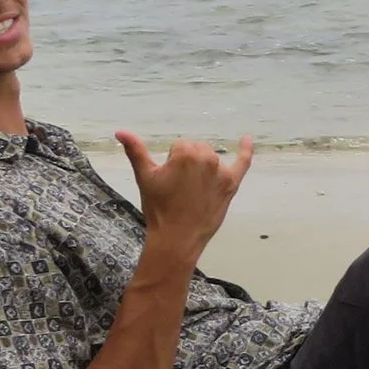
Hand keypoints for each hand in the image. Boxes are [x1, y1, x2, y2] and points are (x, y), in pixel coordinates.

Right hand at [113, 131, 253, 261]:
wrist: (177, 237)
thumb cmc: (158, 207)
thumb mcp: (144, 177)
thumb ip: (135, 151)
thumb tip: (120, 131)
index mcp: (185, 153)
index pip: (179, 146)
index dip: (171, 162)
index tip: (169, 181)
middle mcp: (206, 158)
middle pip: (195, 149)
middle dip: (186, 163)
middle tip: (179, 187)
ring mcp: (221, 171)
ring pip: (211, 157)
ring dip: (203, 166)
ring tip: (193, 189)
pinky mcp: (232, 184)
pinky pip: (243, 162)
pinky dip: (246, 150)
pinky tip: (247, 139)